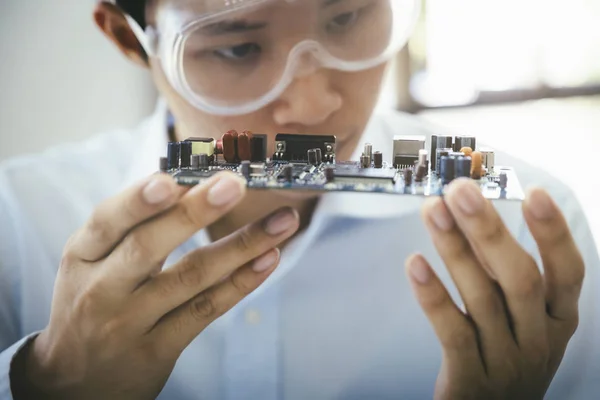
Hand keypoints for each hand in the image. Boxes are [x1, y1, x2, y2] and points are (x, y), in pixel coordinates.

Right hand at [19, 172, 299, 399]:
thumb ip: (131, 226)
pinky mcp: (159, 348)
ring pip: (192, 277)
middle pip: (149, 246)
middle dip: (195, 212)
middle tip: (234, 185)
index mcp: (82, 255)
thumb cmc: (91, 301)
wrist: (77, 378)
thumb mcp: (92, 261)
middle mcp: (103, 289)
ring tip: (283, 220)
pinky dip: (241, 283)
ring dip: (242, 245)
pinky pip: (206, 310)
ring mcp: (131, 322)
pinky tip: (269, 258)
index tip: (173, 178)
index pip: (108, 220)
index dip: (139, 199)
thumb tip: (190, 182)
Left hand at [405, 178, 584, 399]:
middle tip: (461, 191)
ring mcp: (506, 361)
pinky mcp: (470, 379)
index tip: (534, 192)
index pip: (568, 273)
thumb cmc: (506, 355)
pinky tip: (415, 264)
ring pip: (483, 299)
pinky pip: (453, 332)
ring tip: (432, 210)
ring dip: (455, 249)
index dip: (554, 233)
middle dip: (490, 230)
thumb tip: (475, 216)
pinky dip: (434, 296)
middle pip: (520, 278)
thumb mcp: (518, 317)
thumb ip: (499, 271)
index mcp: (558, 319)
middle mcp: (538, 339)